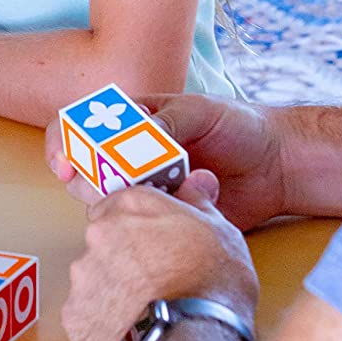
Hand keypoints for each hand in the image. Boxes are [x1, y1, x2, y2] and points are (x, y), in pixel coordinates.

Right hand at [47, 92, 285, 229]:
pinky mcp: (166, 219)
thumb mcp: (201, 111)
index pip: (79, 127)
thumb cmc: (240, 127)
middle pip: (84, 171)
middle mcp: (132, 157)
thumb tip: (130, 137)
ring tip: (155, 193)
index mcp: (133, 122)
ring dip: (118, 202)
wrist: (279, 165)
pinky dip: (147, 223)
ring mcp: (148, 190)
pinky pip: (142, 228)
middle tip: (100, 186)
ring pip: (107, 203)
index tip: (64, 162)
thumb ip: (166, 121)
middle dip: (82, 178)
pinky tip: (177, 211)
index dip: (62, 143)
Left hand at [62, 181, 258, 340]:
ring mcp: (84, 274)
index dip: (135, 225)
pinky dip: (104, 322)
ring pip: (93, 277)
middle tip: (153, 281)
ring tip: (146, 312)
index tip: (149, 242)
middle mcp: (100, 233)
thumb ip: (197, 203)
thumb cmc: (212, 284)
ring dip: (112, 290)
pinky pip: (86, 313)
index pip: (118, 204)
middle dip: (122, 257)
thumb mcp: (221, 231)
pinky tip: (131, 333)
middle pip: (103, 240)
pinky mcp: (75, 315)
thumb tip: (195, 183)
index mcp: (132, 205)